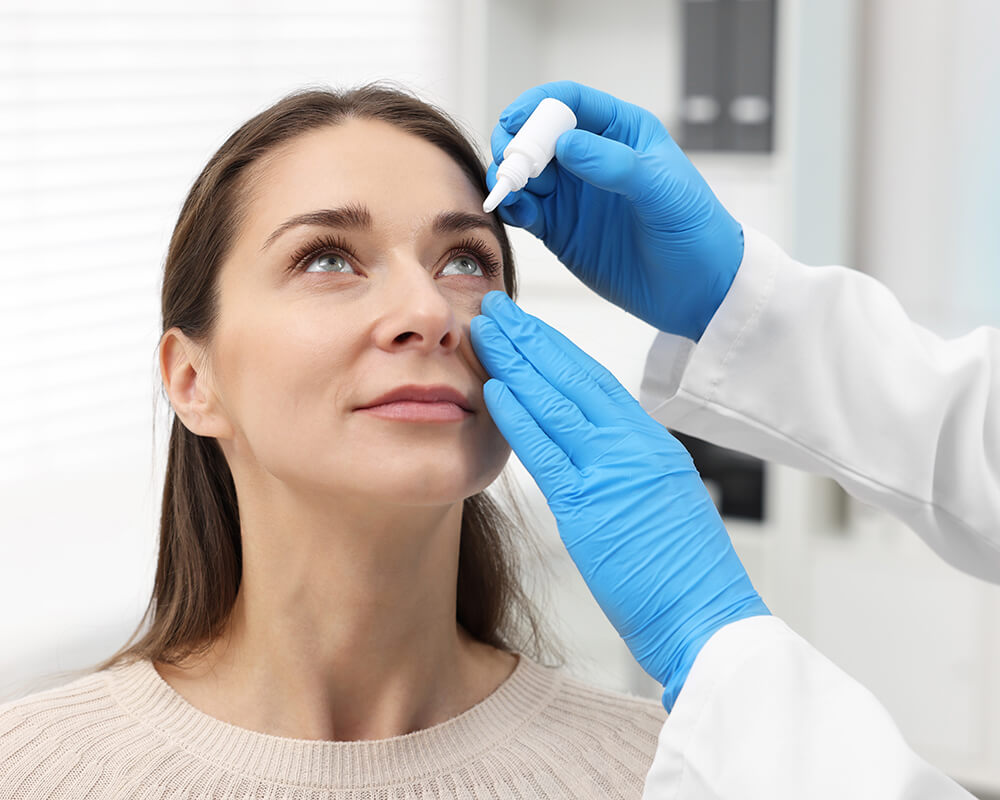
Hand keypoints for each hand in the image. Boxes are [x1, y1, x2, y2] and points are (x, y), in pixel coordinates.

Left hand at [471, 291, 768, 709]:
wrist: (708, 617)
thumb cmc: (684, 573)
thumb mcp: (661, 502)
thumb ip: (626, 469)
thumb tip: (592, 456)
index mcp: (650, 443)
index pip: (595, 381)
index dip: (555, 349)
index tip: (526, 327)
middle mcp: (634, 445)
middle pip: (573, 377)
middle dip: (530, 338)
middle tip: (495, 308)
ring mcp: (614, 471)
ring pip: (557, 402)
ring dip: (516, 362)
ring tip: (484, 330)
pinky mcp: (592, 506)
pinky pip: (548, 452)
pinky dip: (519, 417)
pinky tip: (495, 389)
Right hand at [487, 80, 742, 341]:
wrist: (698, 290)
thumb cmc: (695, 231)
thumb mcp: (663, 191)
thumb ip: (615, 165)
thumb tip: (565, 144)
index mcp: (621, 132)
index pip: (570, 102)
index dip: (537, 105)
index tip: (515, 120)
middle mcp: (591, 158)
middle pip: (537, 134)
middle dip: (516, 142)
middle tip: (509, 162)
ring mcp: (573, 195)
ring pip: (525, 173)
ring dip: (510, 176)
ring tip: (511, 189)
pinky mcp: (560, 230)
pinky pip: (525, 210)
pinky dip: (512, 207)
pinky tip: (514, 211)